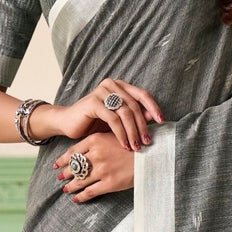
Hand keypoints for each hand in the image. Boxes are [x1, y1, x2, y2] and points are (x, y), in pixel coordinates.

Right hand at [37, 77, 162, 151]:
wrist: (68, 124)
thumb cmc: (94, 122)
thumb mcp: (118, 121)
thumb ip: (135, 116)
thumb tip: (155, 118)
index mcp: (120, 86)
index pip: (143, 94)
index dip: (154, 107)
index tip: (162, 121)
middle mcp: (112, 85)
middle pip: (135, 105)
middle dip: (143, 125)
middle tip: (147, 142)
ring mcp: (102, 91)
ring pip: (125, 112)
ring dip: (133, 132)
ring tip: (136, 146)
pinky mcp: (93, 102)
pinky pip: (113, 119)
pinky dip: (121, 133)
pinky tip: (124, 144)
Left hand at [53, 131, 135, 200]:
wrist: (153, 154)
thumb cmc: (136, 143)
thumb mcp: (116, 134)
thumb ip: (101, 140)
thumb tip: (89, 147)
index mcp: (96, 140)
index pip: (73, 152)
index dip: (63, 160)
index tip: (57, 164)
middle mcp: (96, 155)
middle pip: (75, 167)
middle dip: (65, 173)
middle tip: (60, 177)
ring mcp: (102, 170)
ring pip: (80, 181)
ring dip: (71, 186)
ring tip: (66, 189)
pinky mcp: (109, 184)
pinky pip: (90, 192)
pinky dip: (81, 196)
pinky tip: (77, 199)